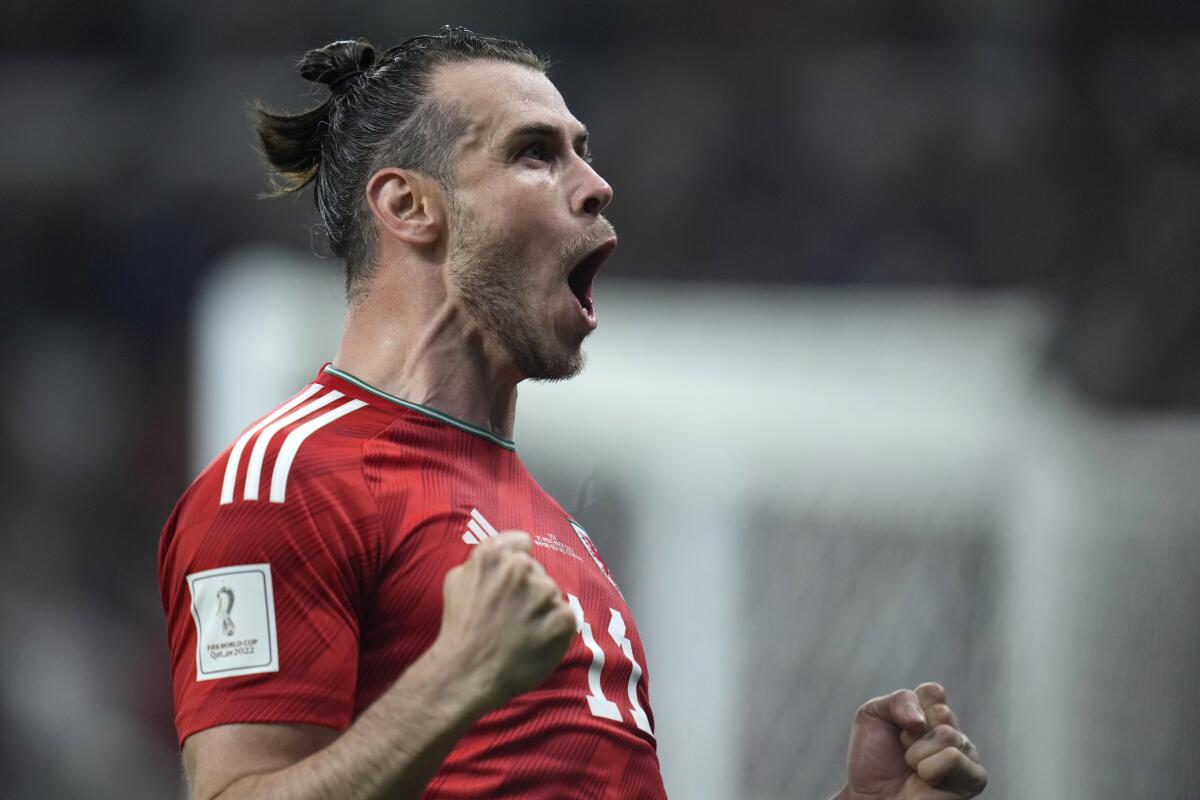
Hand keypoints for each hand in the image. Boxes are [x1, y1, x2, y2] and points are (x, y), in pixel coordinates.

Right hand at [432, 531, 576, 711]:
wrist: (467, 673)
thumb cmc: (460, 628)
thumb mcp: (456, 579)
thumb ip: (482, 558)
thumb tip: (504, 551)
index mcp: (494, 554)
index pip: (522, 542)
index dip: (516, 561)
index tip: (511, 581)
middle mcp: (520, 568)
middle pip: (538, 572)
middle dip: (529, 590)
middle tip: (511, 616)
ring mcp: (544, 593)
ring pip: (552, 594)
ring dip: (542, 610)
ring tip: (521, 632)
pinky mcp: (562, 618)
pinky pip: (565, 616)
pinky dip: (555, 629)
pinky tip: (535, 642)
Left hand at [842, 682, 986, 799]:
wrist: (870, 796)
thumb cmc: (873, 758)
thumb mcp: (872, 715)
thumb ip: (898, 700)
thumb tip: (922, 720)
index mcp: (934, 713)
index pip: (934, 692)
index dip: (908, 708)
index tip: (897, 727)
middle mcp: (954, 731)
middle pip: (942, 712)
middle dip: (911, 733)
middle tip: (904, 750)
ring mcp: (966, 755)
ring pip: (948, 734)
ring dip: (917, 753)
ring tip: (912, 767)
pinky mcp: (974, 780)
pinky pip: (954, 757)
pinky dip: (929, 768)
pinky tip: (925, 780)